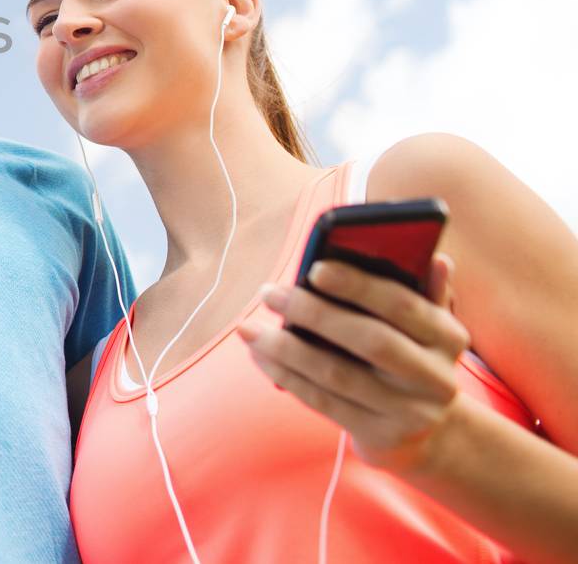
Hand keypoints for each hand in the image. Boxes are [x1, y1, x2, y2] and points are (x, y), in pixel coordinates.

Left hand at [238, 255, 471, 475]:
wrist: (430, 433)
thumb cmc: (411, 360)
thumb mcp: (426, 330)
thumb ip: (424, 294)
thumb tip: (436, 257)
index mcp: (448, 338)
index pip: (403, 304)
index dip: (359, 286)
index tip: (315, 269)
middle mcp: (435, 378)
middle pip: (369, 341)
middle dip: (313, 313)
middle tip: (269, 293)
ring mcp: (409, 413)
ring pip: (336, 375)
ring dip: (285, 348)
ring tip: (247, 328)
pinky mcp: (380, 437)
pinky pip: (323, 401)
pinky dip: (286, 375)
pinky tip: (260, 355)